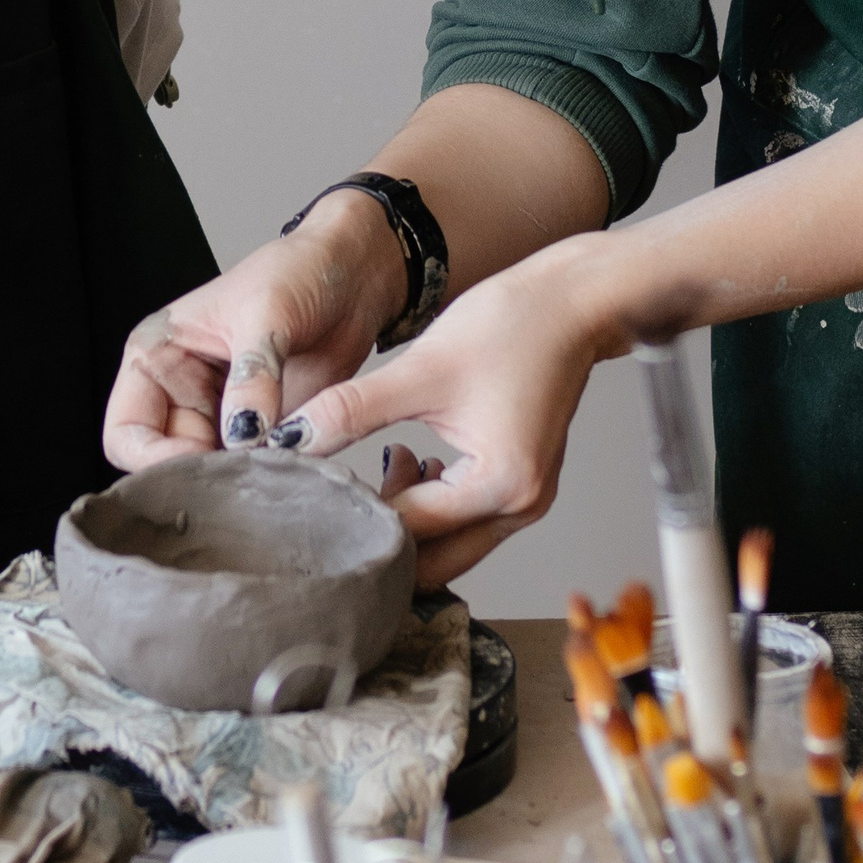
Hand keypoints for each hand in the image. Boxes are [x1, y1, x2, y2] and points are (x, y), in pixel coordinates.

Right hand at [103, 191, 409, 468]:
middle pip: (166, 463)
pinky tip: (292, 466)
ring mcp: (223, 416)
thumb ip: (252, 375)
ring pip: (210, 475)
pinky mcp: (264, 431)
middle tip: (242, 479)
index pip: (126, 432)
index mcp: (158, 356)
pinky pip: (254, 472)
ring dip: (237, 483)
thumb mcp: (267, 312)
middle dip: (200, 477)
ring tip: (271, 469)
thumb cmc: (298, 270)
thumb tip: (243, 435)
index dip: (152, 459)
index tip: (199, 465)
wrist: (355, 275)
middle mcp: (181, 392)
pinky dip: (269, 478)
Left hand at [271, 235, 627, 585]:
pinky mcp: (523, 483)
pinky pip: (467, 519)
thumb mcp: (419, 369)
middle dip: (382, 537)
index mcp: (498, 486)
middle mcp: (519, 507)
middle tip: (336, 500)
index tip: (311, 495)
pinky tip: (408, 458)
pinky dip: (431, 503)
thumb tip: (289, 440)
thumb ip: (350, 411)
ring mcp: (526, 500)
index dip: (352, 514)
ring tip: (380, 463)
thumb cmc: (511, 325)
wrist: (572, 301)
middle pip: (433, 560)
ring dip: (408, 519)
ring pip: (449, 544)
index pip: (407, 531)